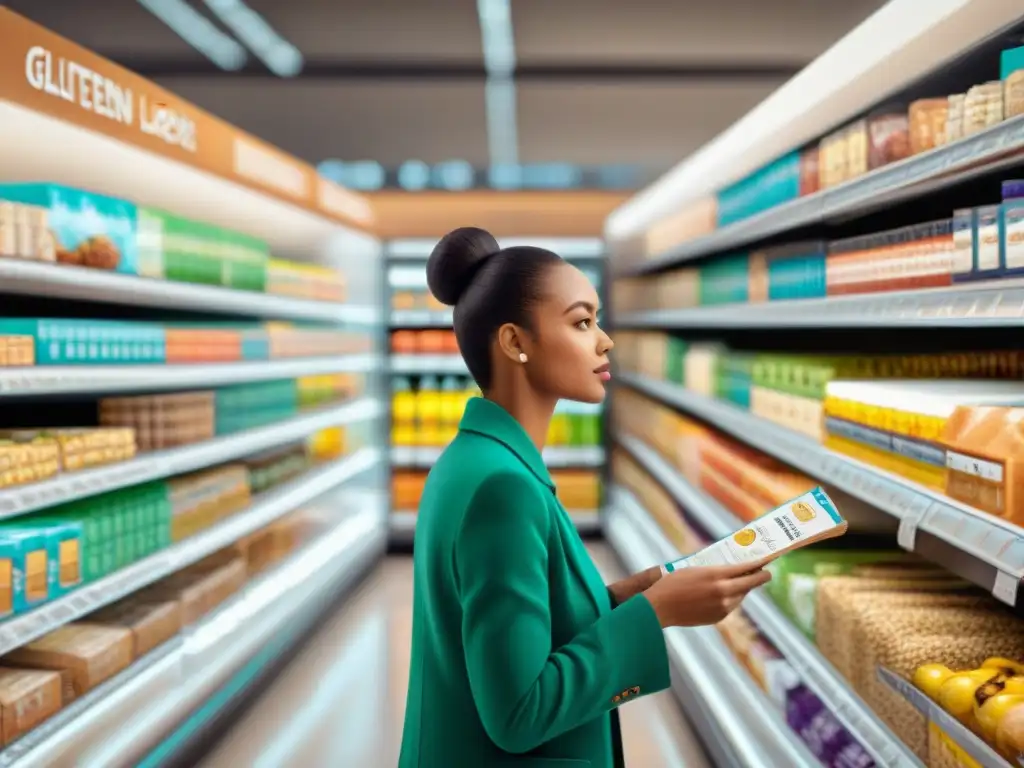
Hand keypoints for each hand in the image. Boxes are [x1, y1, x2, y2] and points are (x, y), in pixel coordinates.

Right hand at [642, 562, 771, 627]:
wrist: (660, 607)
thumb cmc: (673, 583)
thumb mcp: (694, 569)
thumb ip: (715, 571)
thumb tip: (731, 570)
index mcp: (716, 575)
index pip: (745, 568)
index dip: (758, 565)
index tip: (767, 562)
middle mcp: (723, 592)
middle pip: (750, 584)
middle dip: (760, 578)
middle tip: (766, 573)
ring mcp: (722, 607)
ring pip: (741, 595)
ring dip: (743, 588)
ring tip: (742, 581)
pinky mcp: (718, 617)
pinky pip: (731, 605)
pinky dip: (731, 599)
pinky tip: (724, 595)